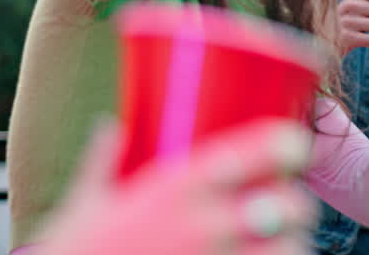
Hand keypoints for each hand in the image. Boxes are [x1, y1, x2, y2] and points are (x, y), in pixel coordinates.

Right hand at [37, 119, 314, 254]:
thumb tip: (111, 127)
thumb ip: (103, 161)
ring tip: (284, 243)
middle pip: (286, 203)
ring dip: (293, 244)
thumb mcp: (85, 204)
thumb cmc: (72, 253)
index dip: (287, 143)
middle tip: (287, 203)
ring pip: (290, 248)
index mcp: (174, 188)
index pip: (255, 151)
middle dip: (295, 202)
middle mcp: (203, 224)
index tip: (295, 143)